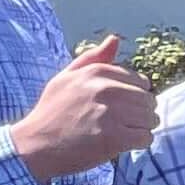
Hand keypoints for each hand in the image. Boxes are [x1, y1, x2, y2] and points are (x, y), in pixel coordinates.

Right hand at [11, 35, 156, 182]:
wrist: (34, 146)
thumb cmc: (51, 111)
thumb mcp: (66, 78)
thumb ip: (93, 58)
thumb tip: (115, 39)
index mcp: (95, 72)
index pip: (140, 80)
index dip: (134, 95)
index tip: (121, 106)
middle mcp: (105, 89)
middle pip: (147, 99)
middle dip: (141, 112)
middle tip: (123, 123)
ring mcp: (110, 113)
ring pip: (150, 118)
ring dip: (141, 127)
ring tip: (123, 132)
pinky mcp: (114, 137)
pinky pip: (146, 137)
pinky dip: (139, 143)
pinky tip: (123, 144)